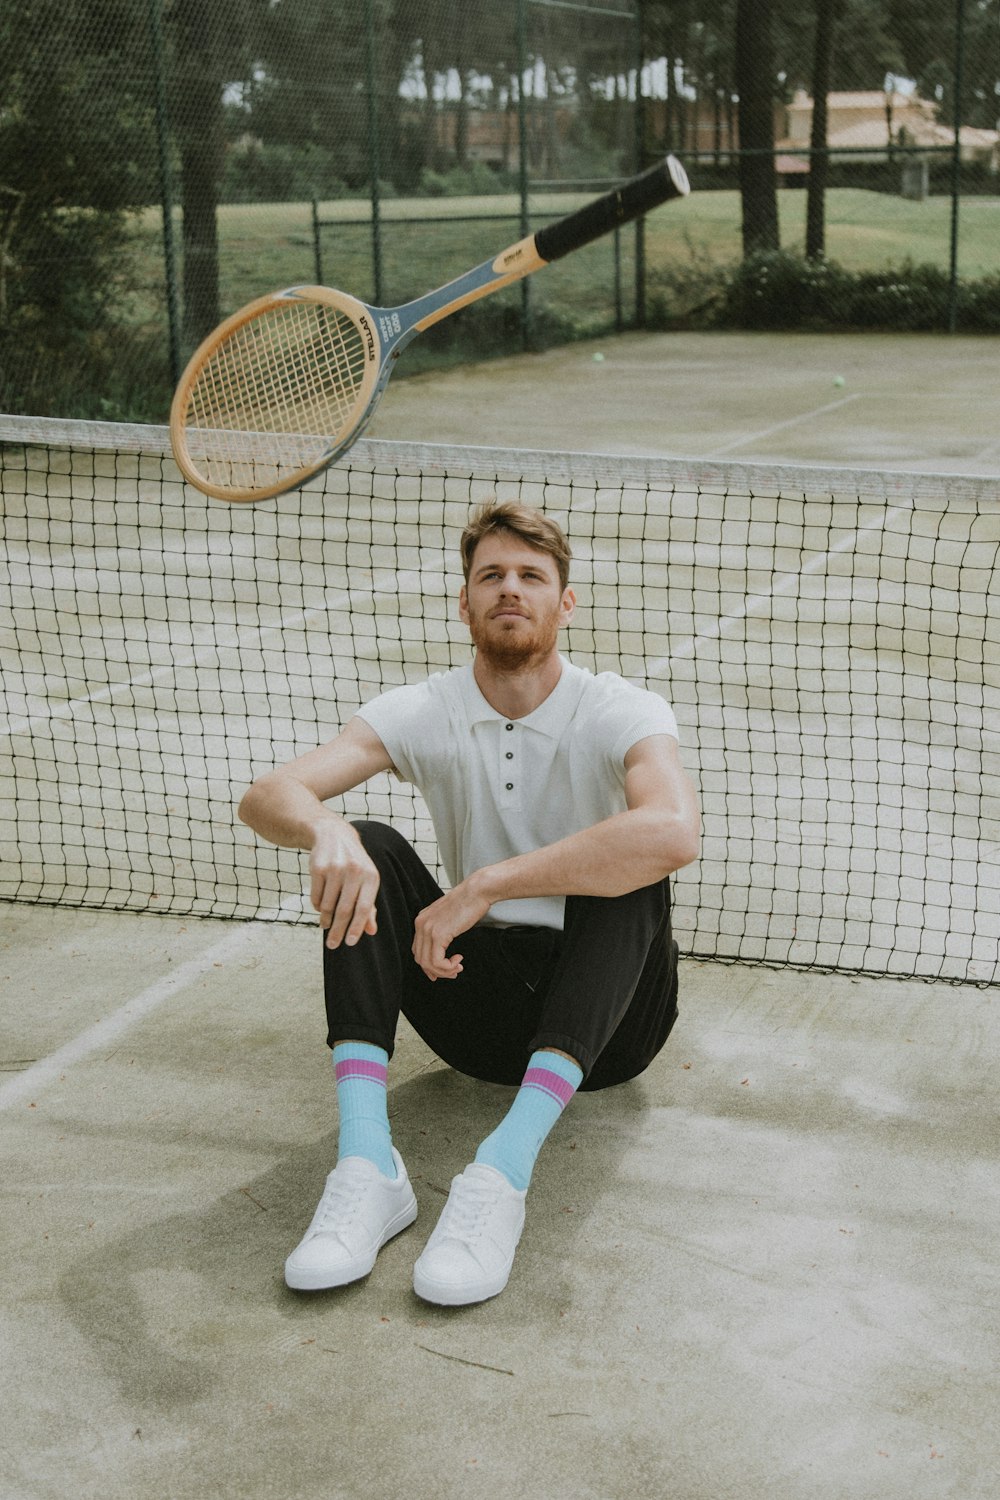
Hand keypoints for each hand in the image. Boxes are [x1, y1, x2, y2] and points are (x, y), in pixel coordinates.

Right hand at [309, 822, 379, 949]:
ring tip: (326, 925)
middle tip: (332, 945)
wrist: (334, 836)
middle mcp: (354, 871)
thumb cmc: (354, 864)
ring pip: (328, 905)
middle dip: (337, 931)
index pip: (364, 908)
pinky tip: (321, 906)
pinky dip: (318, 906)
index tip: (349, 943)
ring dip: (326, 920)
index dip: (357, 927)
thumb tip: (371, 931)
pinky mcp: (317, 867)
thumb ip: (370, 907)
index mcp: (371, 876)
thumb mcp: (367, 881)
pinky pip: (316, 897)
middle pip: (344, 910)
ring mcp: (335, 868)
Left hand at [412, 878, 490, 980]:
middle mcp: (420, 924)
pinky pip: (437, 961)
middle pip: (420, 959)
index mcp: (421, 920)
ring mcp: (428, 929)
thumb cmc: (468, 903)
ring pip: (427, 963)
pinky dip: (447, 967)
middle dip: (437, 971)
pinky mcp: (438, 934)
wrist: (477, 891)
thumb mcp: (448, 918)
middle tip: (453, 972)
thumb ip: (441, 932)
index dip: (429, 965)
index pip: (418, 951)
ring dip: (444, 971)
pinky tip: (458, 960)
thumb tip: (441, 952)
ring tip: (457, 967)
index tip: (443, 971)